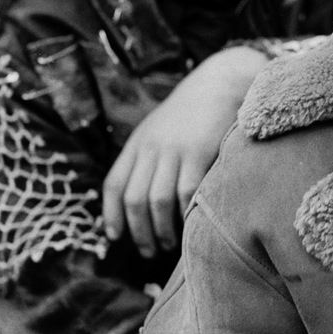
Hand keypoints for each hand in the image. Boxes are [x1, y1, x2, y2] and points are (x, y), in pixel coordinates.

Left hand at [102, 47, 268, 257]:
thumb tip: (138, 199)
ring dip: (161, 229)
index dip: (111, 215)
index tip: (115, 237)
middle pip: (135, 199)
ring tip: (168, 244)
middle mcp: (152, 147)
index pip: (114, 185)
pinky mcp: (199, 151)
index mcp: (138, 143)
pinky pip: (187, 192)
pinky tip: (190, 225)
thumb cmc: (192, 113)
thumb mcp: (159, 129)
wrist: (220, 82)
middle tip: (149, 251)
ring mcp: (175, 149)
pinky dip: (186, 214)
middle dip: (139, 232)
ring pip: (159, 200)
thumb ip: (147, 157)